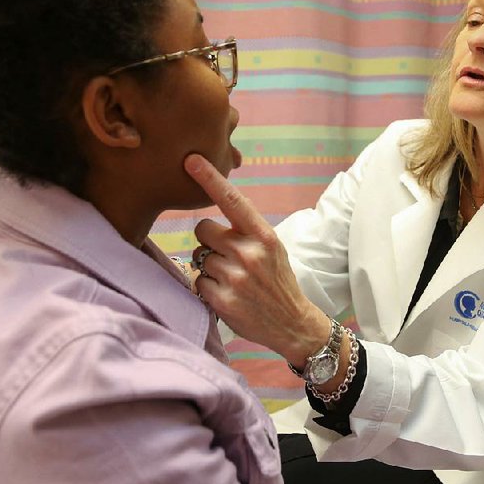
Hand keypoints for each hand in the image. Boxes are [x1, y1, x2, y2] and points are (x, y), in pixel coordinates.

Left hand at [184, 153, 330, 366]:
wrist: (292, 323)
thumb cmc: (277, 279)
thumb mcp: (271, 247)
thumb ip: (245, 229)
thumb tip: (210, 213)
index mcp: (263, 235)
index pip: (232, 200)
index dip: (210, 178)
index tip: (191, 160)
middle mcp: (249, 253)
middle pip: (203, 229)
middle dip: (209, 240)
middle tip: (227, 255)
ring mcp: (235, 277)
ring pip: (199, 257)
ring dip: (210, 267)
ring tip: (233, 279)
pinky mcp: (223, 300)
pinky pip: (198, 281)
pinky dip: (207, 287)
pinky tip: (227, 294)